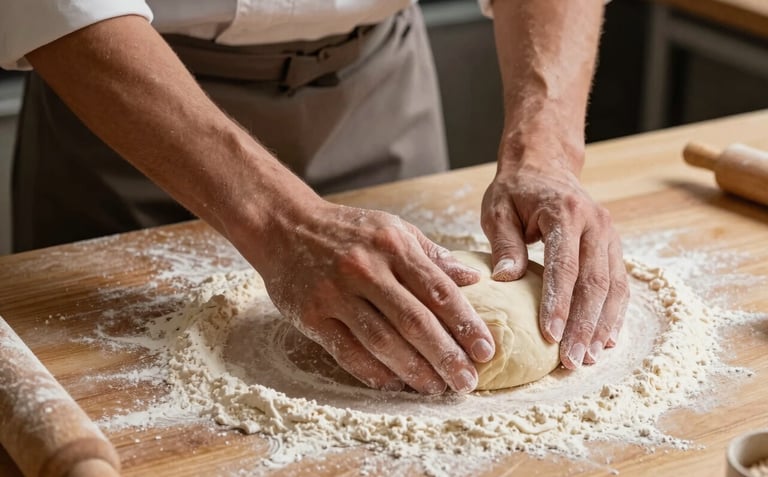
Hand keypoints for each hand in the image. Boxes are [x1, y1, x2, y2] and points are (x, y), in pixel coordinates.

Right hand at [240, 199, 495, 393]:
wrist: (285, 226)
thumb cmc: (348, 230)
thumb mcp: (393, 229)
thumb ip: (432, 256)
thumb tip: (473, 280)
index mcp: (392, 245)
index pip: (438, 290)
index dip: (466, 324)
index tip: (486, 350)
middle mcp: (366, 269)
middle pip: (414, 321)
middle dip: (446, 355)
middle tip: (467, 381)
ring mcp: (335, 293)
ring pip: (382, 341)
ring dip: (414, 370)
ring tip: (437, 388)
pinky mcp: (311, 315)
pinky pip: (347, 352)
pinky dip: (373, 372)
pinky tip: (395, 384)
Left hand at [481, 140, 628, 368]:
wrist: (545, 165)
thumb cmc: (516, 190)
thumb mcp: (498, 209)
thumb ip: (504, 244)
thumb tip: (504, 279)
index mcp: (565, 213)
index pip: (565, 265)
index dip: (559, 303)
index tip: (549, 336)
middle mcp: (595, 224)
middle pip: (595, 282)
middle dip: (584, 325)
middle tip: (572, 360)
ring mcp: (609, 236)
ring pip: (613, 287)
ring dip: (602, 325)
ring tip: (588, 358)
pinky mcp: (612, 247)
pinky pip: (619, 284)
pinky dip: (613, 314)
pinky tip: (605, 340)